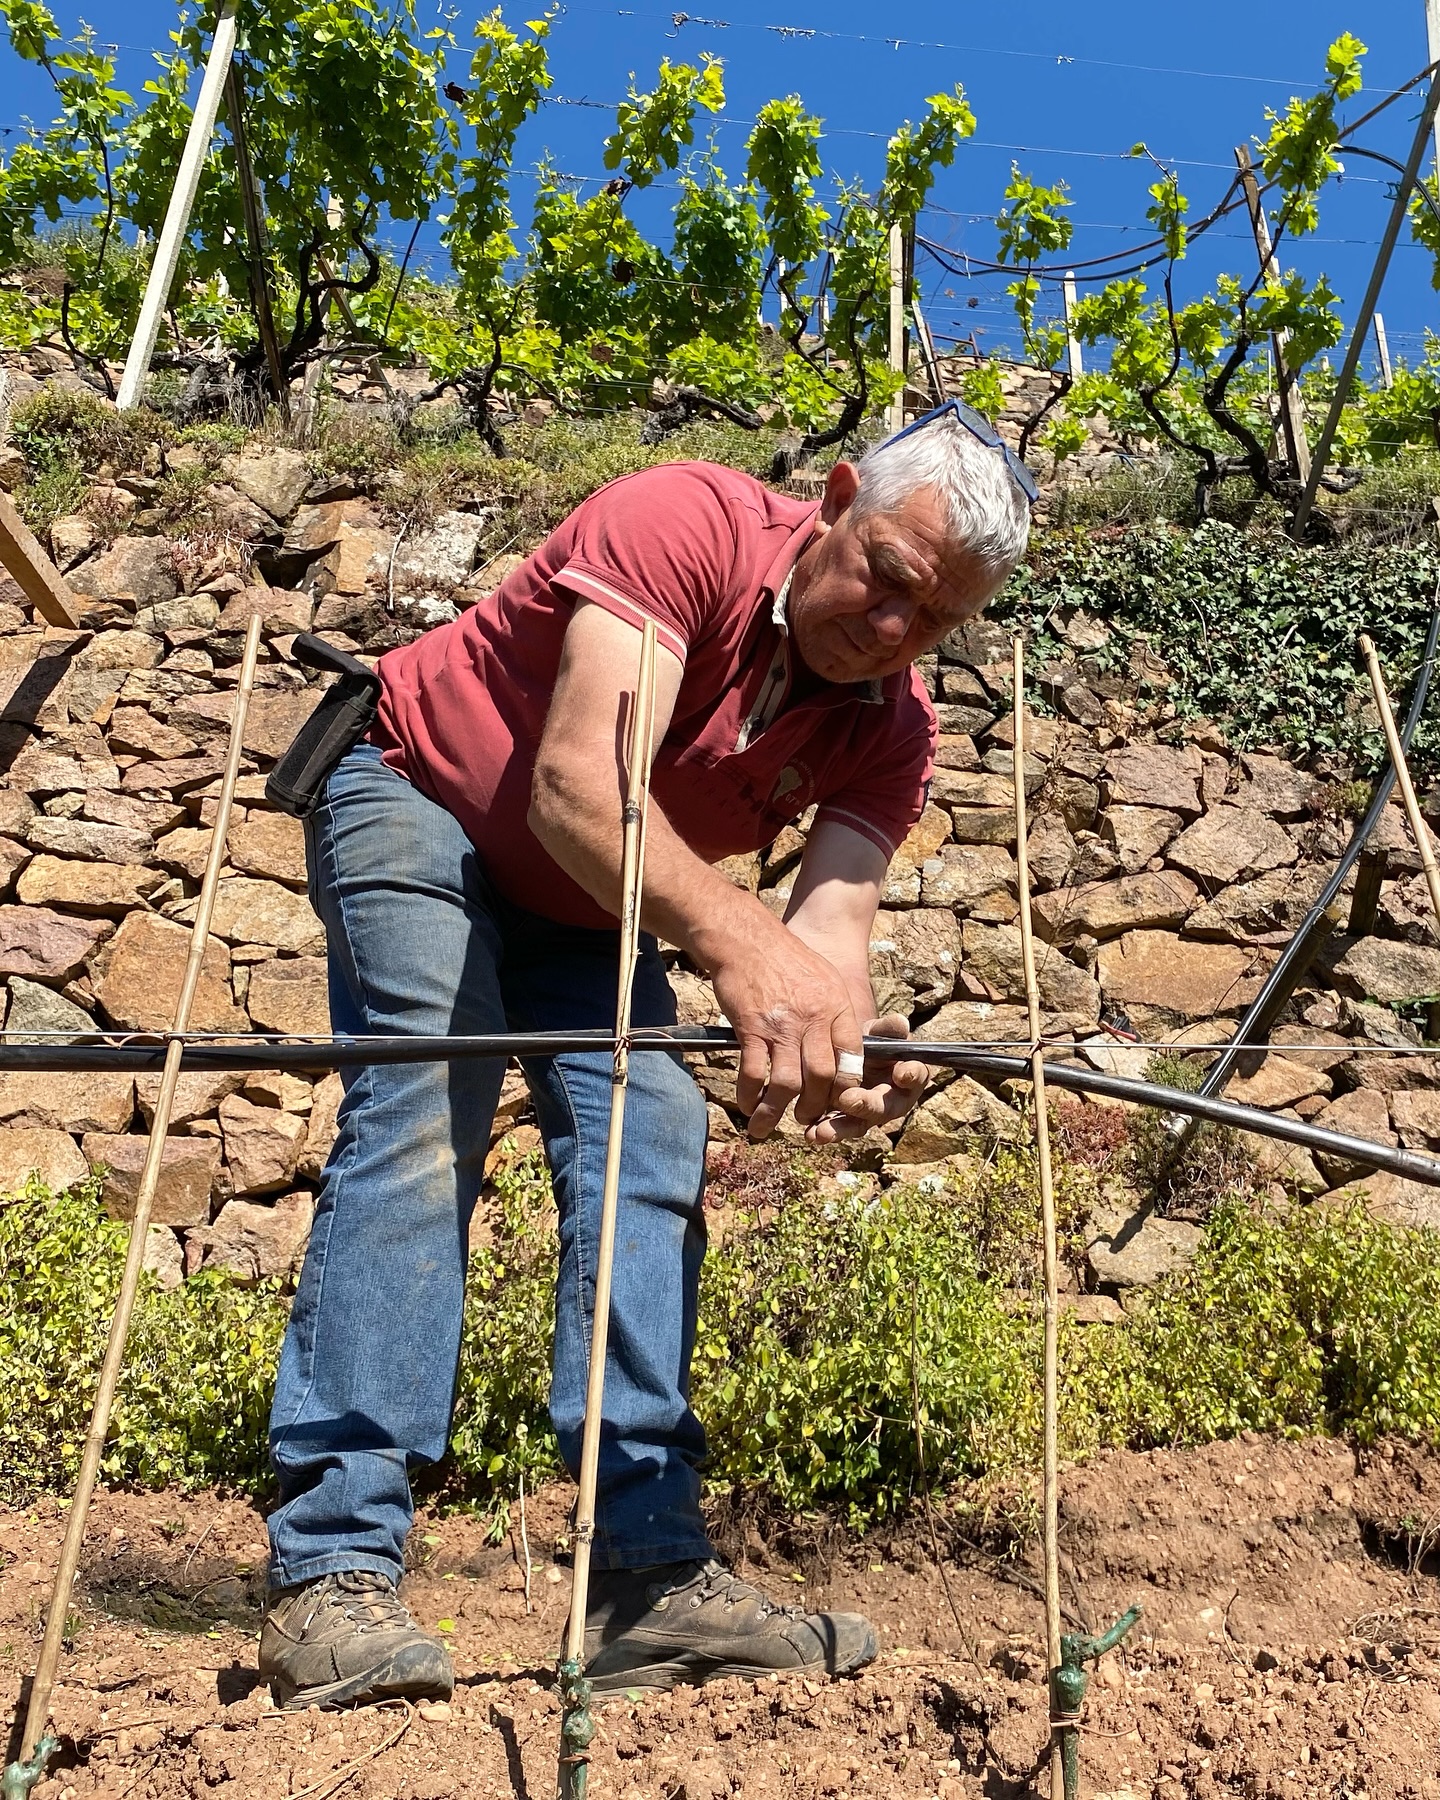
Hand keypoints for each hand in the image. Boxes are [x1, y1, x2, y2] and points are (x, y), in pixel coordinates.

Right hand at [708, 925, 864, 1140]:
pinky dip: (750, 1095)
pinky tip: (748, 1104)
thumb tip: (839, 1050)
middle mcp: (813, 1019)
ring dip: (778, 1111)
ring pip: (788, 1083)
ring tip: (769, 1124)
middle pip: (822, 1077)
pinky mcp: (751, 1028)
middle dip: (814, 1106)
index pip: (851, 1058)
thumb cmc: (785, 957)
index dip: (844, 1087)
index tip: (835, 1101)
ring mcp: (782, 1026)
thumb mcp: (824, 978)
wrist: (746, 938)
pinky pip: (754, 1073)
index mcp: (836, 1008)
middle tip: (805, 1118)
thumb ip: (834, 1015)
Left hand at [804, 1014, 928, 1145]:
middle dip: (866, 1105)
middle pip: (885, 1107)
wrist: (851, 1055)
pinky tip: (810, 1134)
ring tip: (822, 1132)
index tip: (903, 1073)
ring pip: (859, 1124)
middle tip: (848, 1100)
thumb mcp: (878, 1032)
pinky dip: (824, 1132)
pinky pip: (838, 1129)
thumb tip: (900, 1022)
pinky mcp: (849, 1122)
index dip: (912, 1075)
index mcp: (909, 1075)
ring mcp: (870, 1115)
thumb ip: (888, 1029)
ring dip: (841, 1129)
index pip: (916, 1075)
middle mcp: (893, 1100)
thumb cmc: (873, 1043)